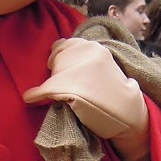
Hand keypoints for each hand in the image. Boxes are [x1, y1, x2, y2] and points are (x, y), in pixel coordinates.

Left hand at [24, 38, 149, 160]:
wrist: (129, 115)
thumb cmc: (116, 93)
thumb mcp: (104, 65)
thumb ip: (84, 57)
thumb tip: (57, 52)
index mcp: (92, 46)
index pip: (62, 45)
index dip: (61, 60)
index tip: (65, 71)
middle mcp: (85, 53)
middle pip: (55, 60)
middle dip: (56, 72)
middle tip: (68, 86)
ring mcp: (78, 70)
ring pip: (52, 75)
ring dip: (51, 84)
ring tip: (63, 95)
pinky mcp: (70, 88)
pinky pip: (45, 90)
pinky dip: (35, 94)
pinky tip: (30, 97)